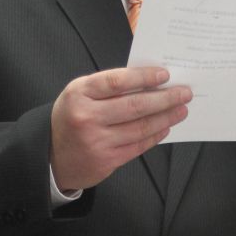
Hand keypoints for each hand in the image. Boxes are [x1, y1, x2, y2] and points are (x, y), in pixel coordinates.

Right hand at [50, 67, 190, 190]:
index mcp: (79, 93)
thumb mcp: (79, 95)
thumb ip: (107, 87)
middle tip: (185, 93)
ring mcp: (97, 141)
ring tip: (181, 110)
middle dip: (165, 98)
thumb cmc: (71, 118)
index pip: (117, 81)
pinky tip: (165, 127)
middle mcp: (86, 117)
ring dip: (166, 118)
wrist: (51, 156)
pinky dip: (155, 135)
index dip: (144, 77)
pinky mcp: (106, 160)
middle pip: (134, 105)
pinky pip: (138, 146)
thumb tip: (148, 82)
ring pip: (140, 127)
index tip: (165, 75)